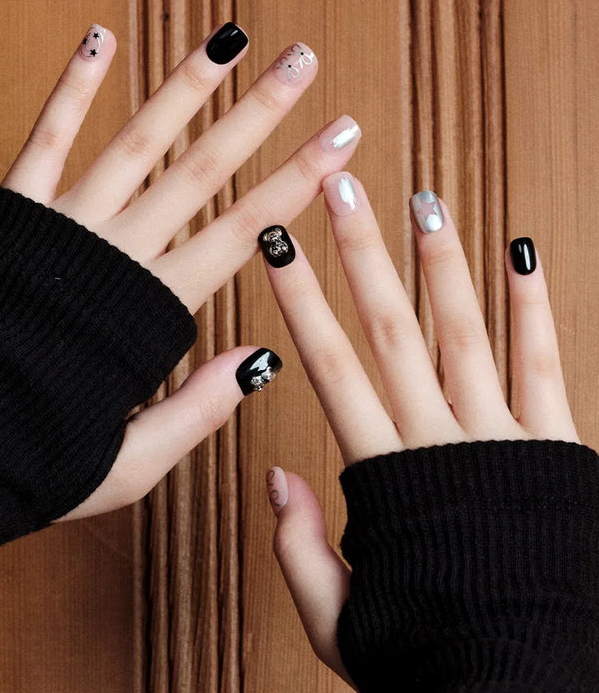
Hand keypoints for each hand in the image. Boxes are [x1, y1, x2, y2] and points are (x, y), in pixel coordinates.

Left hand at [1, 23, 360, 520]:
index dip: (296, 185)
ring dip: (187, 88)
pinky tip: (99, 42)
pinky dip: (73, 90)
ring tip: (230, 40)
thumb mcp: (130, 460)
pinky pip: (47, 140)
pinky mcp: (13, 216)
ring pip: (139, 144)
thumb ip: (198, 409)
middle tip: (303, 65)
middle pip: (203, 173)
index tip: (337, 143)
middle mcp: (114, 256)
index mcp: (148, 314)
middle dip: (260, 116)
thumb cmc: (32, 456)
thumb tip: (262, 359)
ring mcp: (63, 229)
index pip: (243, 234)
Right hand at [261, 172, 578, 684]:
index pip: (328, 367)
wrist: (530, 687)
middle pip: (390, 330)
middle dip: (361, 253)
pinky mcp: (558, 449)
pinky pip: (542, 365)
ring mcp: (503, 441)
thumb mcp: (340, 620)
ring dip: (441, 264)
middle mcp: (441, 442)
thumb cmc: (430, 655)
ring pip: (463, 333)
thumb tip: (275, 477)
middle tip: (343, 191)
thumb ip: (300, 546)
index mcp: (383, 478)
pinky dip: (532, 307)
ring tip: (424, 202)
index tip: (279, 246)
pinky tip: (522, 255)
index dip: (299, 300)